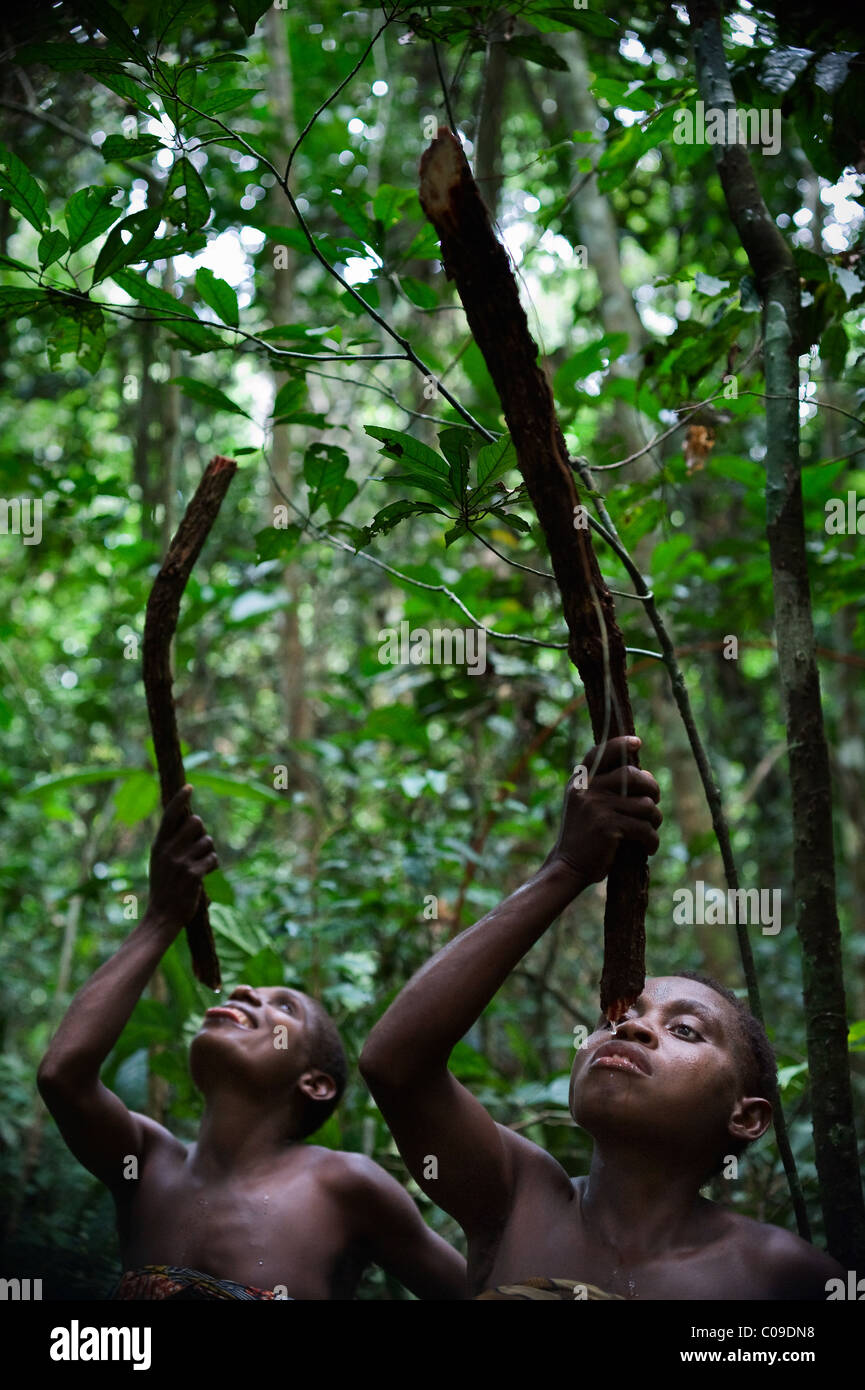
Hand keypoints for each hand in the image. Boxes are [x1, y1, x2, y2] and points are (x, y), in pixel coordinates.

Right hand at [146, 785, 217, 927]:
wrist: (161, 917)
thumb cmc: (163, 887)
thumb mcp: (158, 861)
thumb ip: (170, 842)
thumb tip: (190, 819)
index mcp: (158, 845)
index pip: (169, 815)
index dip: (180, 799)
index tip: (189, 787)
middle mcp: (168, 850)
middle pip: (196, 822)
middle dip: (202, 832)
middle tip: (198, 846)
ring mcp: (180, 862)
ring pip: (208, 841)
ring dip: (208, 852)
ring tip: (199, 866)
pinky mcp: (193, 875)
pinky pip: (213, 859)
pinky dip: (212, 866)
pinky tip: (203, 876)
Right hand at [548, 735, 661, 884]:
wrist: (567, 866)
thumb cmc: (582, 837)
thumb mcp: (583, 805)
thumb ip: (602, 788)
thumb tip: (643, 776)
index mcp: (579, 782)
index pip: (600, 753)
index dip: (620, 744)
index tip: (637, 742)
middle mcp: (586, 789)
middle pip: (632, 774)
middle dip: (652, 787)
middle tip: (655, 800)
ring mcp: (597, 806)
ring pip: (644, 804)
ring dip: (655, 819)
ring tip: (651, 830)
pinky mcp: (608, 826)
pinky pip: (644, 827)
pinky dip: (652, 840)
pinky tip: (649, 848)